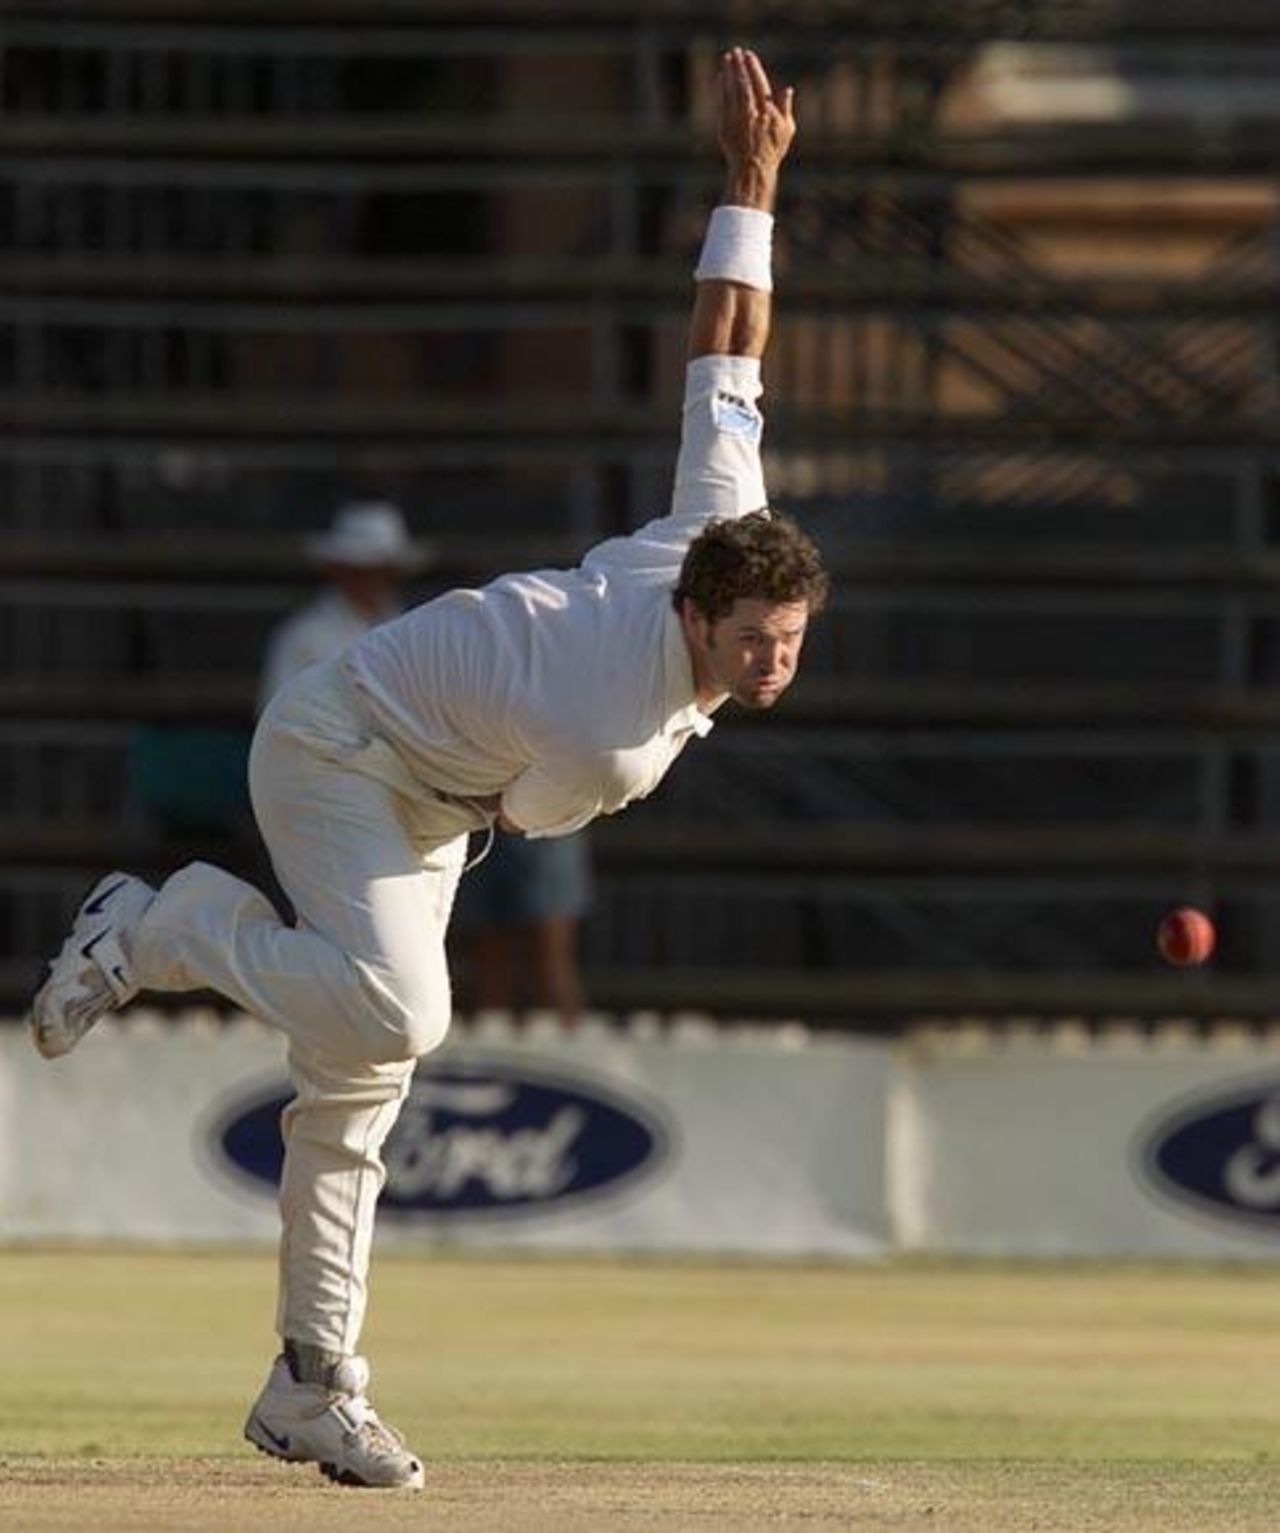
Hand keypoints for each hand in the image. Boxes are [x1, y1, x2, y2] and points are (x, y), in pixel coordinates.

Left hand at [717, 47, 795, 186]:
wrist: (753, 171)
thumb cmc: (772, 151)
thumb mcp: (786, 131)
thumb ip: (786, 109)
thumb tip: (787, 89)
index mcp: (768, 114)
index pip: (760, 85)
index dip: (753, 69)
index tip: (749, 56)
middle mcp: (752, 116)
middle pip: (744, 85)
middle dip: (739, 66)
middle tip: (736, 51)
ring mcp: (737, 121)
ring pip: (731, 92)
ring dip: (728, 73)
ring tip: (727, 58)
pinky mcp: (725, 127)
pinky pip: (722, 102)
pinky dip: (721, 88)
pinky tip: (721, 76)